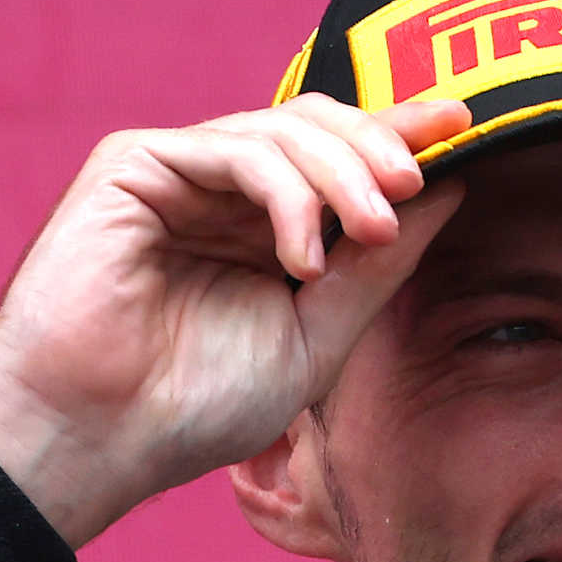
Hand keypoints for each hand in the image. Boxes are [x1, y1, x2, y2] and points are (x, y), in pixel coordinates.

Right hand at [0, 95, 472, 547]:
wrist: (99, 436)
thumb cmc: (194, 406)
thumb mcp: (317, 338)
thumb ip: (376, 268)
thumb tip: (448, 190)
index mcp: (265, 228)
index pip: (341, 161)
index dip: (400, 135)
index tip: (461, 124)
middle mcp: (223, 192)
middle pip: (318, 125)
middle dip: (378, 147)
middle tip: (414, 189)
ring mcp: (178, 172)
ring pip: (282, 129)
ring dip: (342, 174)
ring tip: (370, 234)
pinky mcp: (134, 164)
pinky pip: (232, 149)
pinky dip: (284, 193)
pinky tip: (302, 257)